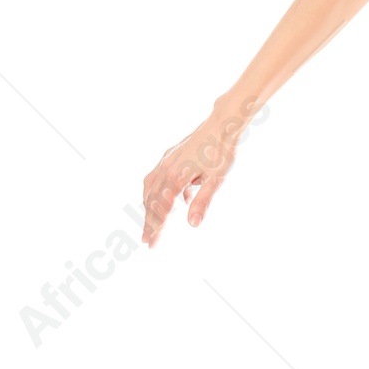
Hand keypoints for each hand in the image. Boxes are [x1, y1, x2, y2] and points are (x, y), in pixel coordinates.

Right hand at [141, 97, 256, 247]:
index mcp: (176, 177)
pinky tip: (179, 199)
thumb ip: (202, 202)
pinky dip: (159, 191)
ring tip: (154, 223)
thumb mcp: (217, 180)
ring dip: (150, 206)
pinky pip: (157, 177)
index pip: (161, 208)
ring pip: (151, 188)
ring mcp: (165, 161)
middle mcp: (165, 168)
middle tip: (146, 241)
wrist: (221, 124)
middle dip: (149, 221)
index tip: (151, 244)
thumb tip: (192, 225)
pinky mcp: (169, 156)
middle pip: (151, 200)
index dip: (156, 227)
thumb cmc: (222, 152)